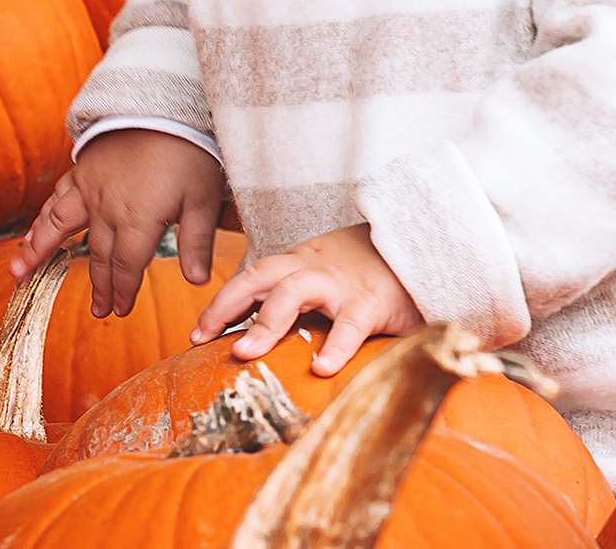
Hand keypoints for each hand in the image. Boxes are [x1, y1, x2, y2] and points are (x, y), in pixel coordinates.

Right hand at [10, 129, 225, 318]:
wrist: (165, 103)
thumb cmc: (189, 151)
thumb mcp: (203, 198)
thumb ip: (196, 241)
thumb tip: (195, 282)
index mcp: (137, 219)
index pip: (126, 265)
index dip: (122, 290)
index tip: (120, 310)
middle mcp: (106, 207)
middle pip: (98, 255)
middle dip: (99, 285)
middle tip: (99, 310)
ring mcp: (89, 187)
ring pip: (58, 226)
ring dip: (38, 252)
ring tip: (19, 274)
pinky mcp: (83, 168)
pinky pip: (57, 197)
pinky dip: (42, 217)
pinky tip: (33, 229)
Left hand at [191, 223, 423, 376]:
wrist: (419, 246)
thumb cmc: (364, 270)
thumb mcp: (323, 275)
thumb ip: (295, 299)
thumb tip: (255, 335)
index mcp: (298, 263)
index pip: (251, 278)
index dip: (222, 303)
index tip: (197, 335)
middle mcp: (312, 269)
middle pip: (260, 278)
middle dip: (227, 306)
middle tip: (203, 339)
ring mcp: (340, 283)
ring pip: (294, 292)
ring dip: (267, 322)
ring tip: (246, 353)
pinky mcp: (372, 301)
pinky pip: (350, 324)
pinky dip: (336, 347)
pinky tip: (321, 369)